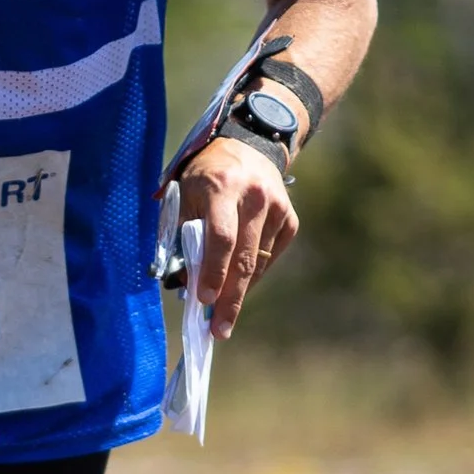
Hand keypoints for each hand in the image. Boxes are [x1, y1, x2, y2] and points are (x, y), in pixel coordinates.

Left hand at [176, 138, 297, 338]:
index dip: (212, 271)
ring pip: (258, 262)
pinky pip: (270, 255)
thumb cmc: (205, 174)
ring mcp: (277, 208)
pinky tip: (240, 280)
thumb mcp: (184, 192)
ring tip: (224, 314)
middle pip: (244, 258)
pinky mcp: (290, 218)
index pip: (221, 237)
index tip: (203, 299)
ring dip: (240, 290)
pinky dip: (254, 272)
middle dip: (230, 298)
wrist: (249, 144)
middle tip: (219, 329)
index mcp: (222, 188)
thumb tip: (183, 280)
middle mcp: (255, 197)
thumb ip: (183, 232)